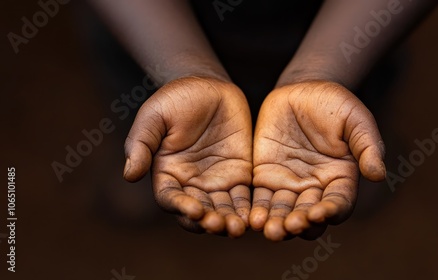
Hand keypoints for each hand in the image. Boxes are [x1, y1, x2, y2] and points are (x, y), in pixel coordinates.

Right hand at [123, 77, 252, 237]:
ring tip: (238, 228)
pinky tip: (254, 217)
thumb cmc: (175, 99)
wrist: (208, 86)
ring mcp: (215, 181)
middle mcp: (190, 183)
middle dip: (208, 222)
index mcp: (166, 173)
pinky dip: (246, 210)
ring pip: (221, 210)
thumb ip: (141, 144)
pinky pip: (242, 197)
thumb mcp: (154, 116)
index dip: (181, 208)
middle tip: (220, 226)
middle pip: (197, 212)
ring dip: (228, 222)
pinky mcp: (238, 174)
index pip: (170, 199)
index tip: (194, 211)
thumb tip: (129, 175)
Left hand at [250, 81, 384, 240]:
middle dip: (301, 224)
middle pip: (310, 216)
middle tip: (291, 226)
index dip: (331, 211)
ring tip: (270, 230)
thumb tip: (378, 174)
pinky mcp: (266, 178)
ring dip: (278, 225)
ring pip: (284, 213)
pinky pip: (262, 199)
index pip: (339, 203)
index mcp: (341, 178)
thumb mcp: (355, 119)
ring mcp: (290, 185)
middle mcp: (316, 188)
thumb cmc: (334, 104)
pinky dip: (258, 211)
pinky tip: (253, 219)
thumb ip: (367, 145)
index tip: (320, 213)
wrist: (301, 90)